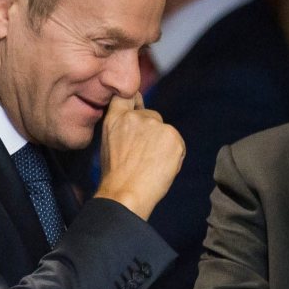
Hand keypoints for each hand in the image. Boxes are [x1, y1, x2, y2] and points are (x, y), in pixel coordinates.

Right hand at [95, 94, 184, 218]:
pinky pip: (178, 144)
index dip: (135, 99)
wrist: (125, 193)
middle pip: (152, 116)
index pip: (127, 94)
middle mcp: (136, 116)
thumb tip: (139, 123)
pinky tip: (161, 168)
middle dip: (152, 133)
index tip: (138, 104)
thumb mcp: (109, 143)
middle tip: (143, 157)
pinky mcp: (172, 135)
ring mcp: (155, 124)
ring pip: (166, 131)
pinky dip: (174, 156)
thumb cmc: (116, 176)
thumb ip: (123, 128)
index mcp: (116, 118)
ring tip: (150, 166)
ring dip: (163, 145)